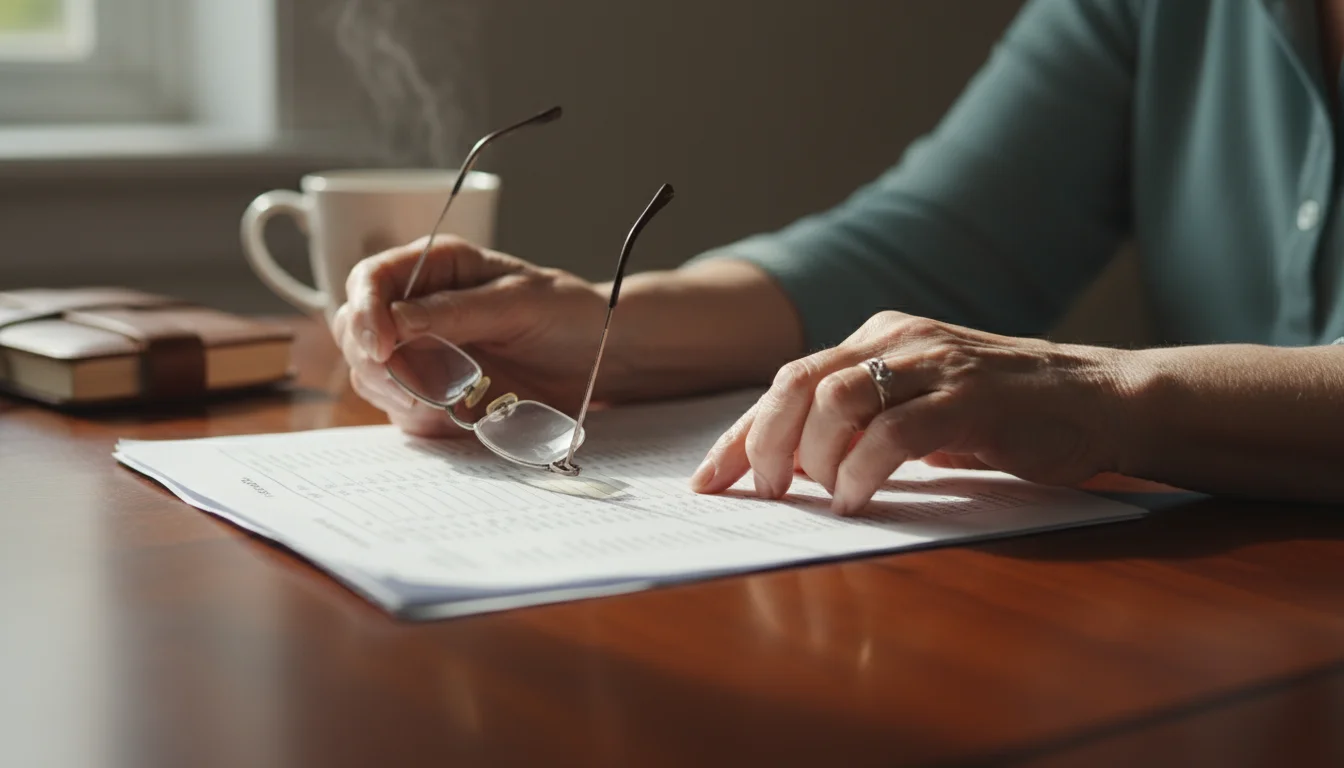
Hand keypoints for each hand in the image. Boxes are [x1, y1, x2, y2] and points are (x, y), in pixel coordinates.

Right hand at [330, 236, 609, 435]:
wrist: (600, 358)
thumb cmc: (567, 314)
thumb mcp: (519, 303)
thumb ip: (456, 311)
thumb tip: (395, 319)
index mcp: (437, 266)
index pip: (369, 280)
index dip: (365, 313)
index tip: (382, 348)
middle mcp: (419, 307)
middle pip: (356, 332)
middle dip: (377, 363)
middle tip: (418, 389)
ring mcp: (422, 351)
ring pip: (371, 376)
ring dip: (399, 395)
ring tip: (451, 401)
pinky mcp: (432, 391)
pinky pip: (401, 410)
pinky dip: (422, 417)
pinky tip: (460, 414)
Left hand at [690, 311, 1135, 513]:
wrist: (1102, 398)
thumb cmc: (1008, 412)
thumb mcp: (924, 404)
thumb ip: (867, 421)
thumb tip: (796, 466)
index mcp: (880, 337)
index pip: (790, 382)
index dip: (741, 434)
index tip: (708, 480)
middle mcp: (898, 339)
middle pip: (797, 383)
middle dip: (763, 444)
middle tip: (766, 492)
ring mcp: (934, 365)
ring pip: (834, 401)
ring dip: (811, 458)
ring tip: (818, 497)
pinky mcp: (969, 400)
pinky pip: (891, 433)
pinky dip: (861, 471)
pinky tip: (857, 499)